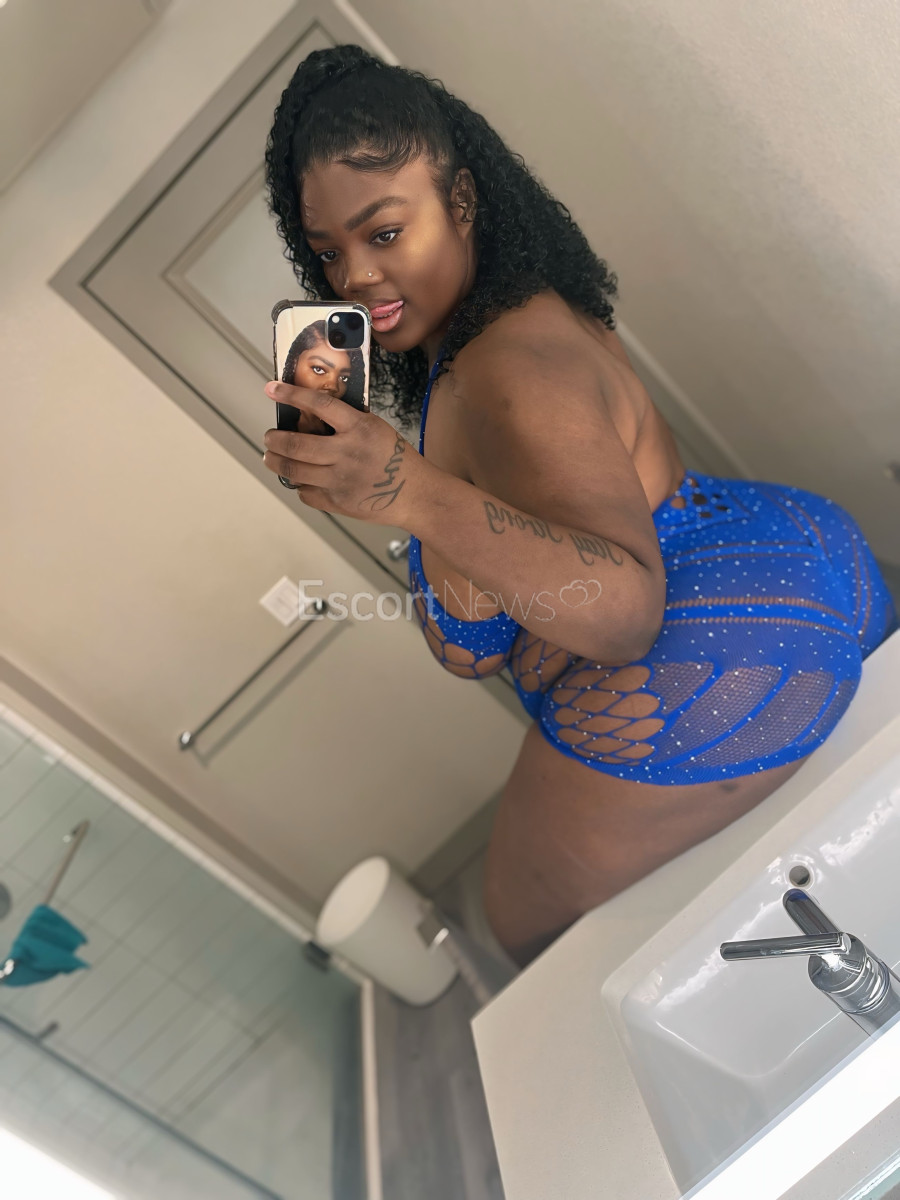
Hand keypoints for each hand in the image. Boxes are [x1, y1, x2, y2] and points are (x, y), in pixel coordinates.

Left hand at [262, 380, 425, 525]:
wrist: (415, 494)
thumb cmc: (397, 459)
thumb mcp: (376, 429)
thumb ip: (347, 423)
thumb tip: (311, 416)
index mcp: (358, 428)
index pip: (318, 405)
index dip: (291, 395)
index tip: (272, 389)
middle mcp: (346, 452)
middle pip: (295, 445)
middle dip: (274, 440)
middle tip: (269, 437)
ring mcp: (340, 480)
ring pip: (293, 471)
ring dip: (276, 462)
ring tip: (271, 457)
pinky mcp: (337, 502)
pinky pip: (306, 493)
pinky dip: (299, 485)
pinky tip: (301, 480)